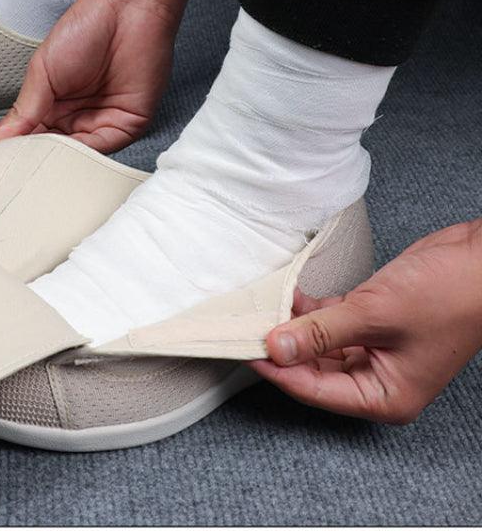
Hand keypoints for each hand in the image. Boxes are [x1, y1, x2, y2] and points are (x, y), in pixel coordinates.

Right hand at [0, 0, 178, 152]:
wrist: (126, 7)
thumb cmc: (85, 28)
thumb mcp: (43, 71)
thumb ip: (23, 110)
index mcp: (54, 107)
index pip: (33, 139)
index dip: (17, 151)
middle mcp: (79, 119)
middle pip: (54, 153)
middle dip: (36, 161)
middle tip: (13, 170)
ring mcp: (104, 123)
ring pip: (77, 157)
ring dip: (58, 162)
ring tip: (35, 163)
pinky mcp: (129, 125)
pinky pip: (104, 149)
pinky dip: (83, 156)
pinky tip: (64, 156)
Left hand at [249, 219, 481, 423]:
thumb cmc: (448, 295)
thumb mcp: (374, 315)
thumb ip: (320, 331)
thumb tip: (275, 347)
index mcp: (384, 396)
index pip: (313, 390)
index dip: (276, 370)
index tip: (242, 349)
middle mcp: (377, 379)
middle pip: (312, 370)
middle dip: (281, 347)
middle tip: (245, 326)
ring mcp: (374, 351)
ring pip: (318, 345)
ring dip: (292, 326)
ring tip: (261, 307)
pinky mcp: (371, 323)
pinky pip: (330, 323)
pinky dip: (309, 310)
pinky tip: (288, 295)